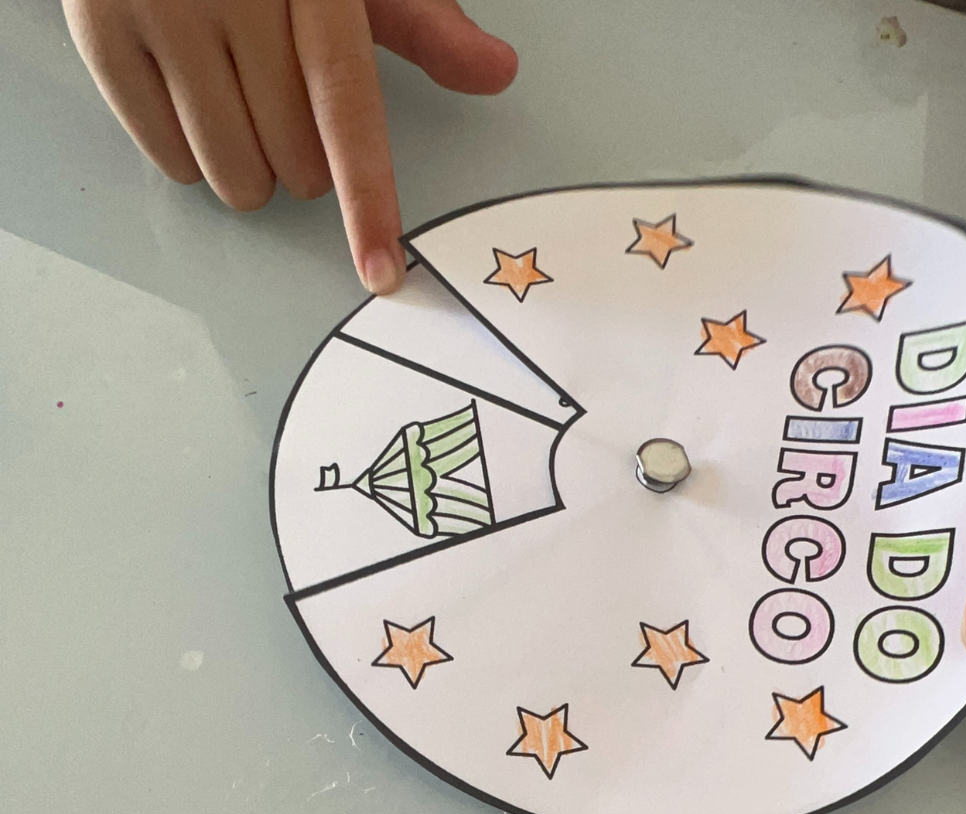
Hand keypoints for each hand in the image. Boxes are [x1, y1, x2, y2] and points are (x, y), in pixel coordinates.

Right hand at [62, 0, 517, 292]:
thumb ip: (421, 23)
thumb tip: (496, 74)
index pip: (343, 102)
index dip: (366, 194)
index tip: (379, 267)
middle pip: (289, 155)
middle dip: (303, 162)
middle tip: (285, 105)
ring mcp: (158, 7)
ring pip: (230, 172)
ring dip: (251, 172)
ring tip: (242, 109)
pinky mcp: (100, 32)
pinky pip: (168, 160)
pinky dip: (192, 158)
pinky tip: (196, 105)